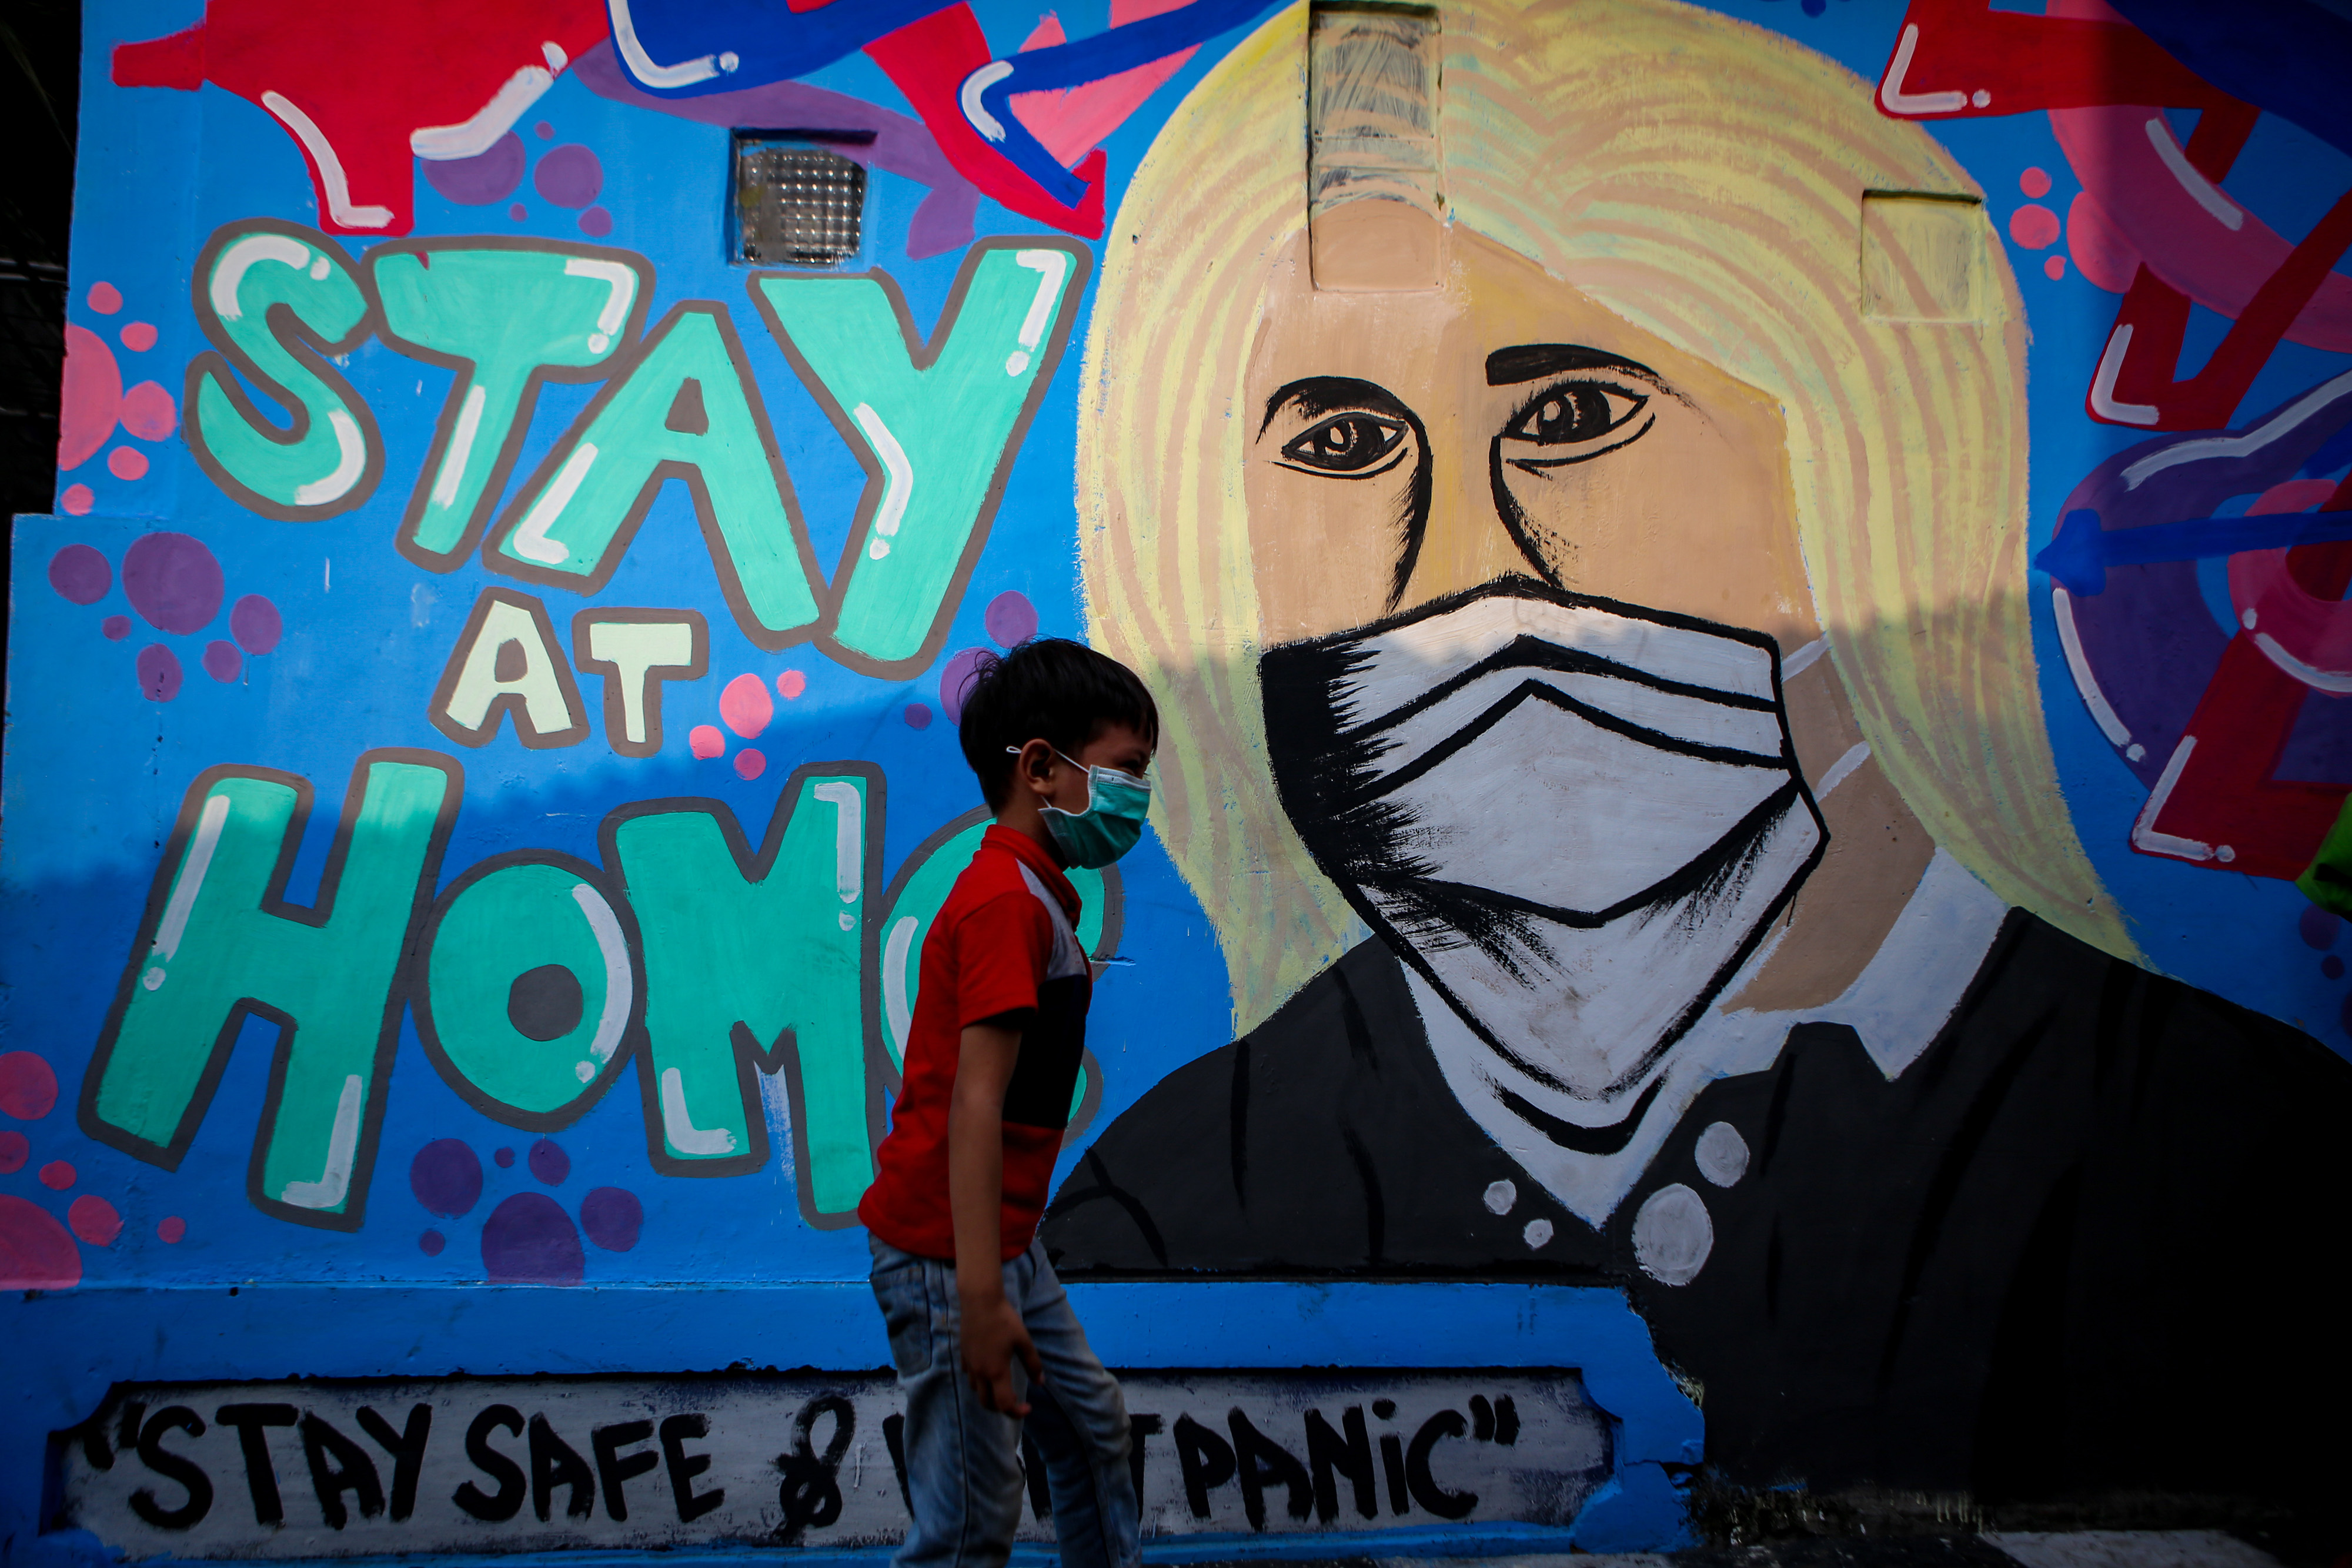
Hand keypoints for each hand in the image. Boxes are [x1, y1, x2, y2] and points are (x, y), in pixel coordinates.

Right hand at [960, 1291, 1042, 1414]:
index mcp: (997, 1371)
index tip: (1027, 1407)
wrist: (980, 1302)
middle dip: (1001, 1409)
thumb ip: (1033, 1364)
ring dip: (989, 1396)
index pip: (1005, 1404)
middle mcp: (980, 1373)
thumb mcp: (1024, 1341)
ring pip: (977, 1392)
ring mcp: (970, 1365)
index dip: (1017, 1412)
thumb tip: (1040, 1382)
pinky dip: (980, 1382)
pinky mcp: (964, 1356)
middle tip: (1014, 1401)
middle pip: (987, 1404)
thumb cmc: (1004, 1320)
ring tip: (1002, 1388)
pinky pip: (970, 1377)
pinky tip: (988, 1371)